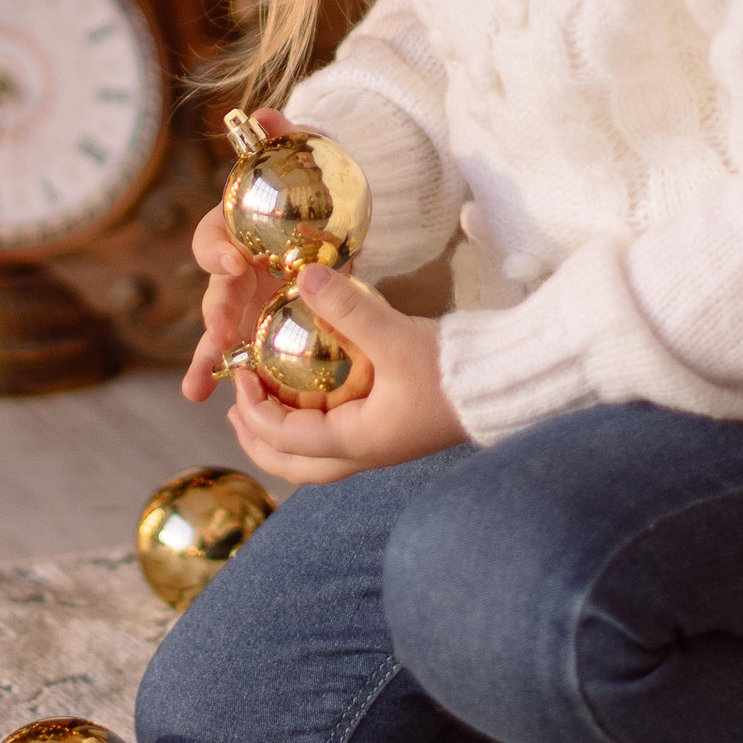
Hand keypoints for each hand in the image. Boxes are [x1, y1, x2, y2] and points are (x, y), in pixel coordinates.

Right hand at [182, 106, 289, 404]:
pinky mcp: (265, 320)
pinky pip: (245, 351)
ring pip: (219, 329)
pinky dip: (229, 374)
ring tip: (197, 388)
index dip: (216, 249)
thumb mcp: (305, 155)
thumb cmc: (312, 181)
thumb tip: (262, 111)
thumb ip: (284, 134)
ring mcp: (247, 295)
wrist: (332, 212)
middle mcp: (234, 262)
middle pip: (214, 290)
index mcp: (236, 224)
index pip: (212, 235)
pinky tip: (217, 401)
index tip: (234, 261)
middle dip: (214, 313)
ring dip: (207, 358)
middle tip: (221, 331)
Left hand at [220, 273, 467, 488]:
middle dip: (259, 442)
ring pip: (316, 460)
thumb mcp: (396, 337)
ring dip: (284, 436)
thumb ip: (348, 309)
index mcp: (357, 442)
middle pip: (295, 467)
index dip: (253, 409)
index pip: (284, 438)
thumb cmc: (453, 370)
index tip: (240, 373)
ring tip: (265, 403)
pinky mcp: (395, 430)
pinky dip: (313, 422)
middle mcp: (365, 453)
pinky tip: (314, 390)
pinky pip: (339, 439)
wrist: (506, 384)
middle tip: (236, 410)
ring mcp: (381, 445)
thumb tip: (303, 275)